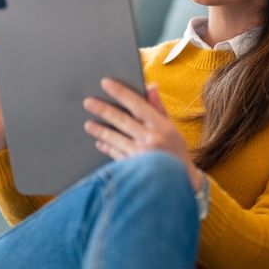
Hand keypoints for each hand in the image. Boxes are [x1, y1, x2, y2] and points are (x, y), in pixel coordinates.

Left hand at [83, 79, 200, 189]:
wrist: (179, 185)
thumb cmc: (176, 155)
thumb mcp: (172, 130)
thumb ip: (159, 108)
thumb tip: (151, 86)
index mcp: (162, 127)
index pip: (137, 104)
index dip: (121, 92)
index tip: (106, 83)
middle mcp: (151, 140)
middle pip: (122, 120)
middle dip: (103, 109)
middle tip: (88, 102)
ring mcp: (140, 155)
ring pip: (115, 138)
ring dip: (100, 130)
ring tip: (88, 125)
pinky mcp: (132, 169)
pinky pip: (115, 154)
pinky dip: (107, 148)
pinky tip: (100, 143)